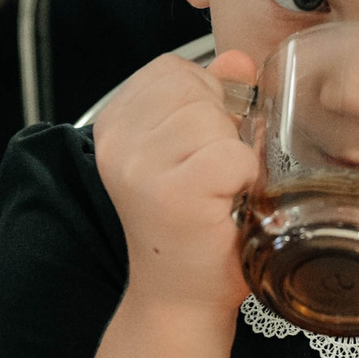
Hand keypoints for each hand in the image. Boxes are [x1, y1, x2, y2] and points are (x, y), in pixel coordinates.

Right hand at [91, 51, 261, 319]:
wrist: (180, 297)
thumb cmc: (190, 226)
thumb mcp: (192, 149)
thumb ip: (211, 97)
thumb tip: (238, 60)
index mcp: (114, 125)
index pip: (171, 70)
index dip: (202, 98)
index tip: (197, 143)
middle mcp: (118, 143)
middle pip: (193, 89)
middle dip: (219, 126)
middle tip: (209, 173)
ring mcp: (141, 168)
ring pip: (214, 120)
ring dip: (232, 153)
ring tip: (215, 189)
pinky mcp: (173, 193)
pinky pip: (232, 155)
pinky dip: (244, 178)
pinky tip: (226, 201)